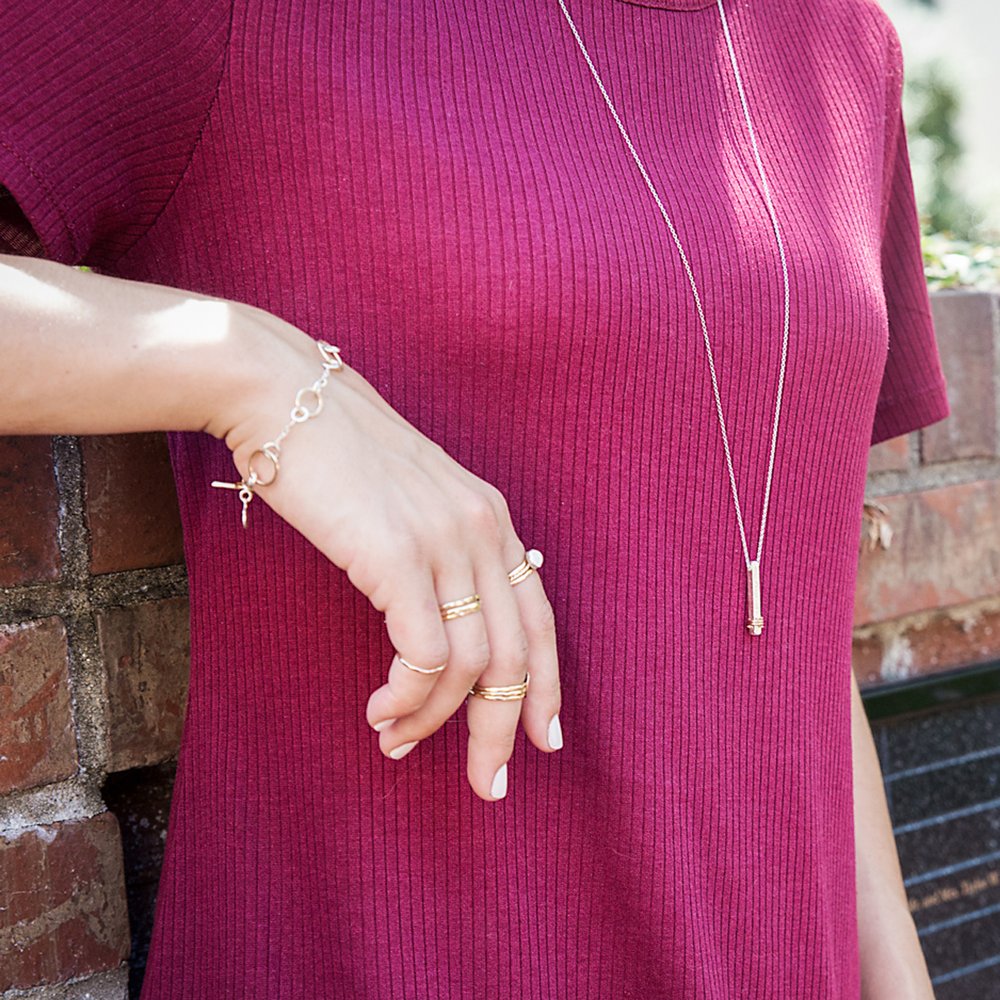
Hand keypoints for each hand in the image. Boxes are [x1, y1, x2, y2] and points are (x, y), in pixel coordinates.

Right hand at [220, 303, 562, 801]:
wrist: (284, 398)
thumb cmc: (334, 455)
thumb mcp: (406, 502)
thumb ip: (436, 552)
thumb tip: (439, 624)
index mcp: (490, 518)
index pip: (539, 618)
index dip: (546, 686)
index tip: (542, 740)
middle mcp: (481, 529)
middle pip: (515, 654)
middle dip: (504, 730)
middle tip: (487, 785)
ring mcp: (444, 541)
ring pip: (469, 665)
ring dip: (433, 722)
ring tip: (395, 743)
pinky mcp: (398, 556)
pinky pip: (423, 655)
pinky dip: (407, 698)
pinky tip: (379, 713)